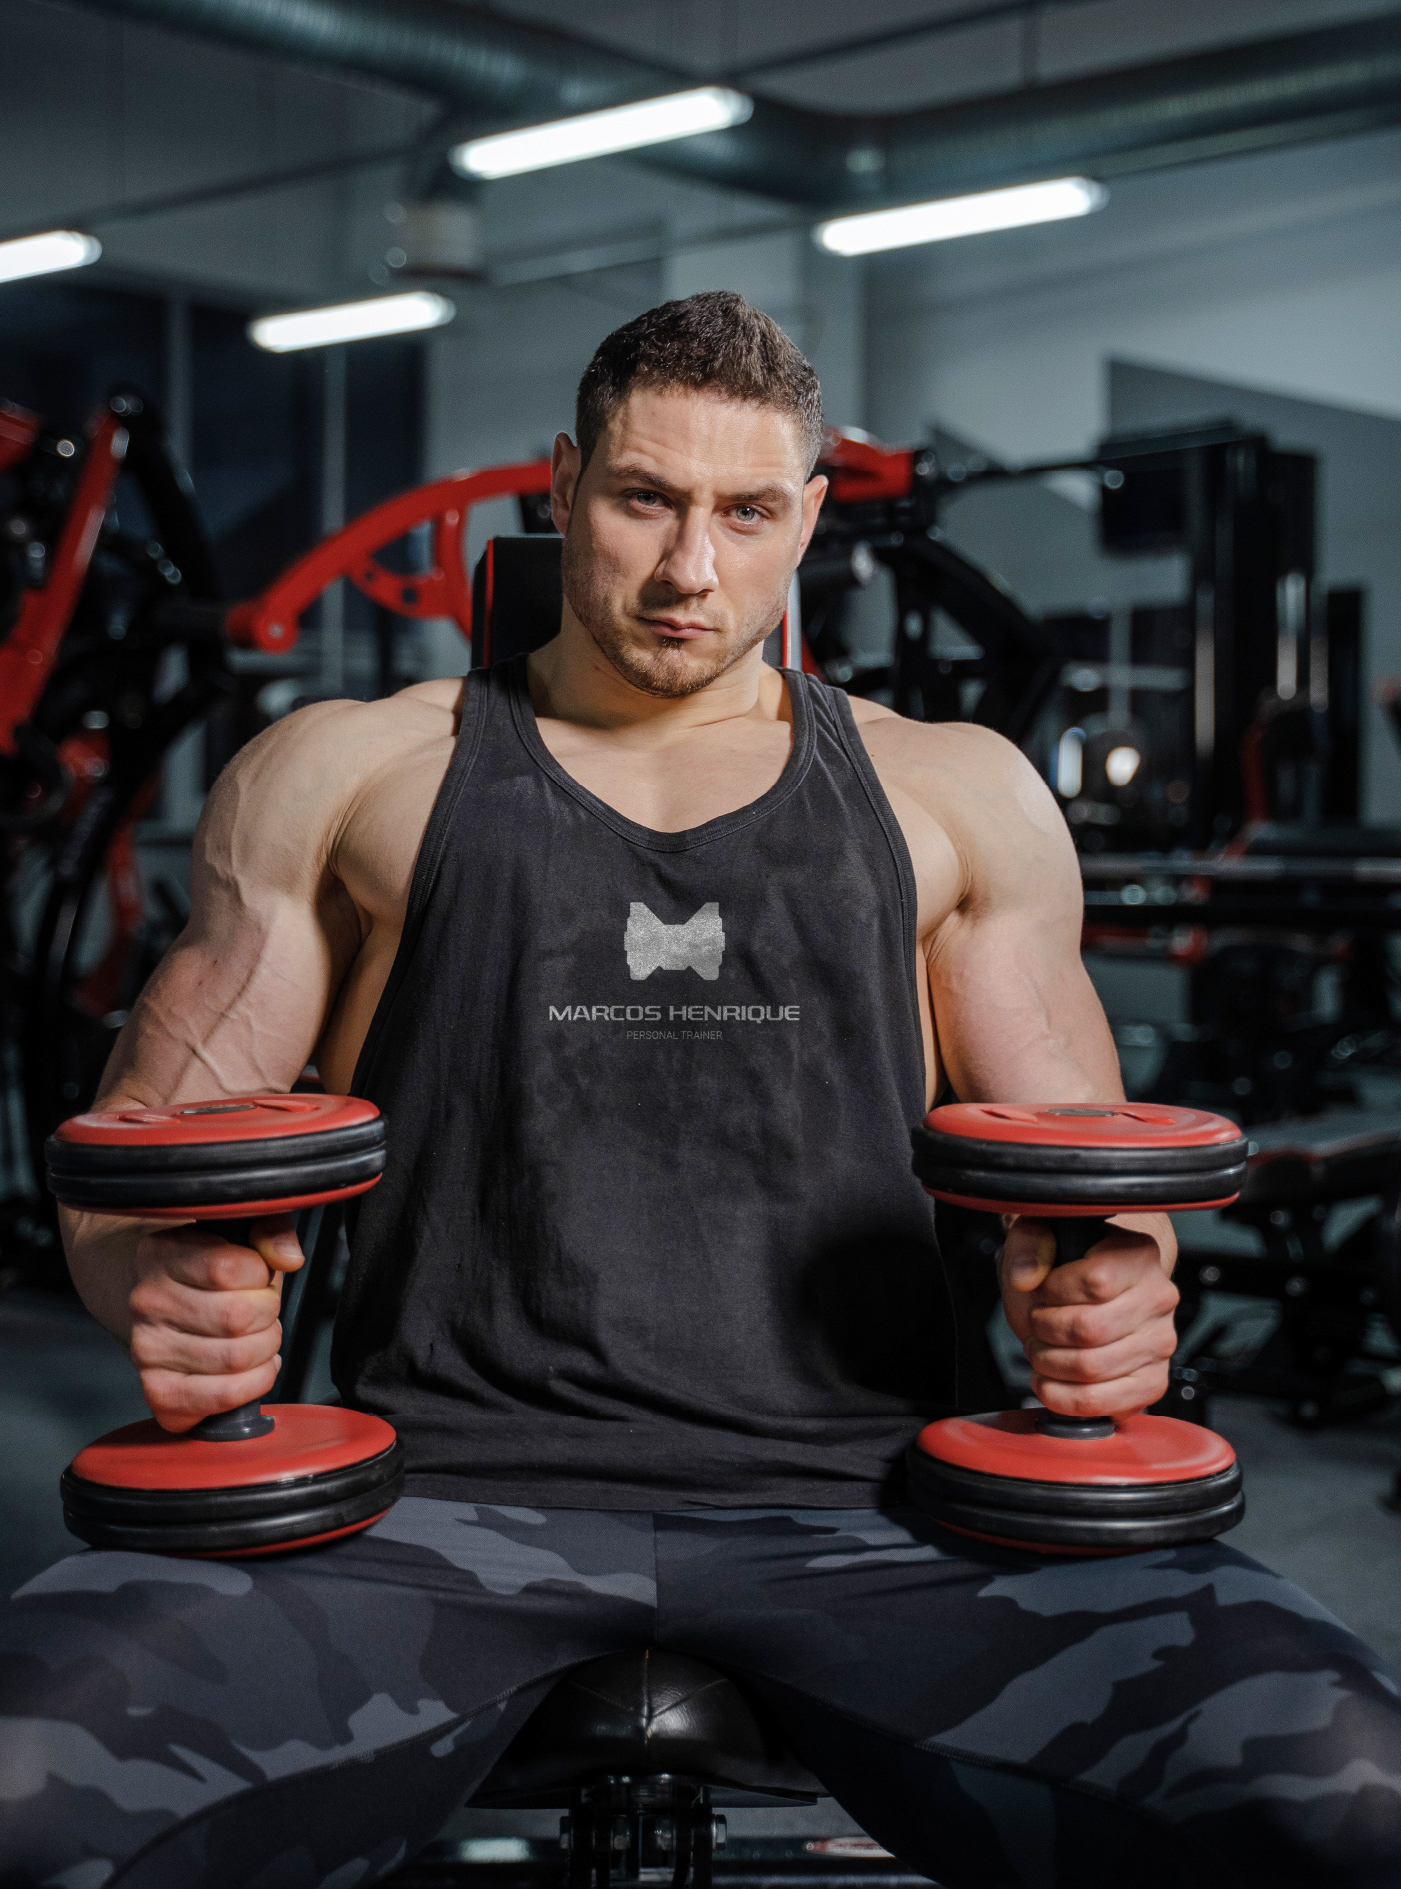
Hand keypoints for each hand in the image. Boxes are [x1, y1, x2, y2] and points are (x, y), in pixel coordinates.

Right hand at [126, 1215, 304, 1431]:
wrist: (161, 1308)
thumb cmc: (210, 1274)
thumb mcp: (239, 1234)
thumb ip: (271, 1229)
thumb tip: (288, 1257)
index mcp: (161, 1254)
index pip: (227, 1268)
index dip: (259, 1275)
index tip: (257, 1276)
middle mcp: (147, 1302)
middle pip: (237, 1317)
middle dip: (267, 1314)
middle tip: (261, 1312)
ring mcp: (147, 1350)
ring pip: (236, 1359)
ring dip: (265, 1349)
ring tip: (255, 1337)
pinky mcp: (159, 1392)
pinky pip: (224, 1396)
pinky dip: (254, 1383)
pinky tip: (251, 1367)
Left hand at [999, 1215, 1178, 1420]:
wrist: (1095, 1287)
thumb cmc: (1067, 1264)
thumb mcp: (1040, 1236)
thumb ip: (1028, 1244)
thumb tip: (1024, 1277)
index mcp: (1138, 1255)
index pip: (1095, 1282)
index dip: (1053, 1291)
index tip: (1041, 1291)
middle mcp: (1158, 1298)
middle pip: (1090, 1330)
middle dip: (1045, 1332)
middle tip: (1035, 1327)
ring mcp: (1160, 1342)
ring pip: (1093, 1369)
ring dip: (1050, 1365)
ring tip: (1040, 1352)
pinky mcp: (1153, 1380)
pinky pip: (1108, 1403)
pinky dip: (1067, 1400)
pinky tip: (1051, 1383)